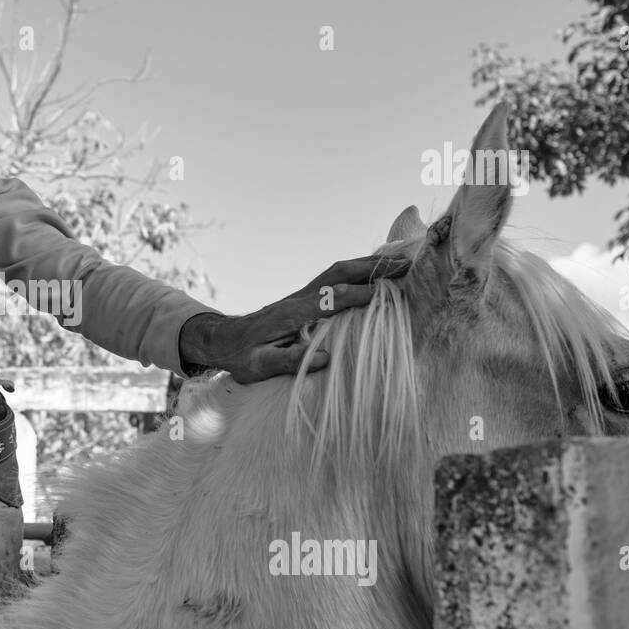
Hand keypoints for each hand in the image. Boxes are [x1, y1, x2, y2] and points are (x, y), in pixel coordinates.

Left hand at [178, 254, 410, 383]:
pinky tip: (373, 273)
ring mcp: (301, 294)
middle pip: (338, 273)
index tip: (387, 293)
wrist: (223, 341)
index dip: (359, 294)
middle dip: (371, 268)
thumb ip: (288, 361)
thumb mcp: (258, 366)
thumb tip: (326, 358)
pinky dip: (355, 271)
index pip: (331, 298)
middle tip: (405, 266)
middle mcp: (298, 297)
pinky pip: (333, 278)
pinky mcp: (303, 297)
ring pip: (336, 271)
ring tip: (398, 263)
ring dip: (366, 265)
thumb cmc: (241, 356)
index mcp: (291, 312)